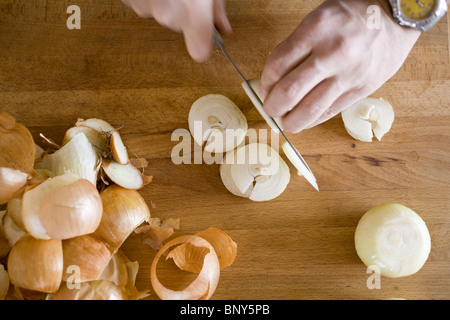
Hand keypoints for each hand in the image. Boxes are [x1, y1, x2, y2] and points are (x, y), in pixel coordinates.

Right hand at [122, 0, 231, 61]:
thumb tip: (222, 26)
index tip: (207, 39)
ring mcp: (145, 8)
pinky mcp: (130, 0)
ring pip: (163, 15)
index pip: (200, 52)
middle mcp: (168, 15)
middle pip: (181, 28)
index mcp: (192, 12)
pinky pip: (146, 4)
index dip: (204, 46)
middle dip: (186, 14)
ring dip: (168, 3)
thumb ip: (217, 7)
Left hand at [260, 0, 419, 132]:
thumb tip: (273, 79)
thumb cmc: (351, 17)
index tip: (264, 88)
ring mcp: (348, 74)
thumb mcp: (317, 18)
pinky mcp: (361, 89)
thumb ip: (294, 47)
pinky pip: (329, 113)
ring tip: (284, 120)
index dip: (265, 82)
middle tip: (270, 108)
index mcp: (316, 30)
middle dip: (272, 106)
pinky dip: (311, 120)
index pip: (277, 66)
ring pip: (309, 110)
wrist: (396, 17)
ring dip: (290, 121)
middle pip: (290, 92)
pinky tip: (304, 120)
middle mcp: (331, 54)